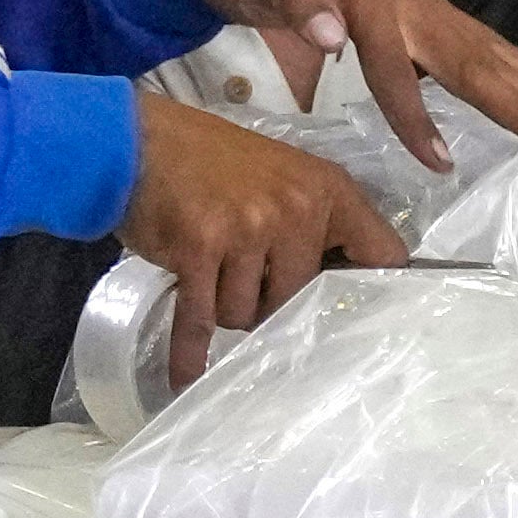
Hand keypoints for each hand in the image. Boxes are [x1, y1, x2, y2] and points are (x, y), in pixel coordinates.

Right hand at [120, 94, 405, 384]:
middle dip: (265, 301)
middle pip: (298, 299)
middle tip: (237, 275)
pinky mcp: (201, 249)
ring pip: (246, 313)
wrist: (136, 140)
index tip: (367, 316)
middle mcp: (295, 209)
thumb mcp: (281, 174)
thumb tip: (332, 291)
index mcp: (327, 189)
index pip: (381, 251)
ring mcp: (248, 229)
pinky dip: (190, 351)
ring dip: (222, 306)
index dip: (373, 289)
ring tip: (204, 268)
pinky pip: (201, 319)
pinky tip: (186, 377)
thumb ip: (312, 221)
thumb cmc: (208, 160)